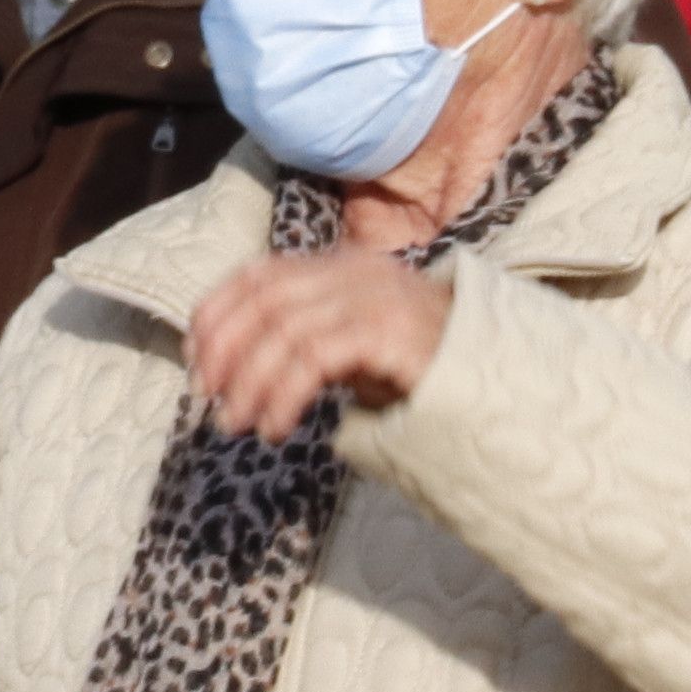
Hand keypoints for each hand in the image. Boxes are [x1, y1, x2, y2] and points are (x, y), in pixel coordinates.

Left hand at [185, 245, 450, 441]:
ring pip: (282, 332)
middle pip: (261, 301)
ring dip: (249, 384)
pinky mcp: (387, 329)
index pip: (255, 275)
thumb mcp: (349, 346)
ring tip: (238, 425)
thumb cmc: (418, 365)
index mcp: (336, 264)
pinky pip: (314, 358)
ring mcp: (371, 295)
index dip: (214, 314)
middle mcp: (350, 270)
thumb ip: (299, 343)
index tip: (194, 362)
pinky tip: (277, 427)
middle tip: (208, 401)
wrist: (495, 375)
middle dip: (223, 353)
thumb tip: (230, 371)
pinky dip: (283, 396)